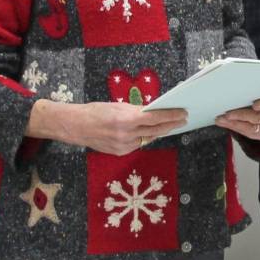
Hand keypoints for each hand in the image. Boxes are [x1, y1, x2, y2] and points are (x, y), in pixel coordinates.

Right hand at [39, 100, 188, 155]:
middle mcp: (127, 134)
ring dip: (159, 131)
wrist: (76, 127)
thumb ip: (136, 111)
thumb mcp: (117, 107)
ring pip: (148, 138)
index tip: (182, 113)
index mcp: (126, 119)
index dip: (171, 115)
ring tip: (170, 125)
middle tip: (183, 120)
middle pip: (156, 130)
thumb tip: (152, 113)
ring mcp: (124, 145)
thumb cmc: (96, 112)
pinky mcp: (120, 152)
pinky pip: (138, 144)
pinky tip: (151, 133)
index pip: (155, 117)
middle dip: (171, 124)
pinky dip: (144, 137)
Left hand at [215, 95, 259, 140]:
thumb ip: (255, 91)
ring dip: (233, 123)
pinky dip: (233, 127)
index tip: (254, 104)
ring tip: (221, 119)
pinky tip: (224, 123)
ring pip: (250, 128)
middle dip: (241, 115)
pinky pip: (246, 133)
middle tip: (228, 113)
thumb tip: (238, 88)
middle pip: (258, 118)